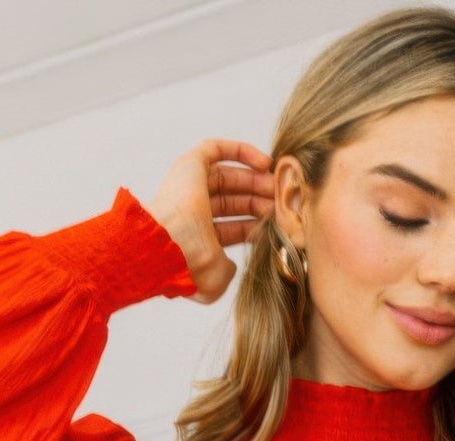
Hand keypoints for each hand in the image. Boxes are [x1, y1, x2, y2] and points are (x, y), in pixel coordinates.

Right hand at [142, 138, 274, 304]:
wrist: (171, 246)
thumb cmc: (191, 265)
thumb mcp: (216, 278)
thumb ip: (226, 271)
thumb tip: (231, 263)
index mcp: (198, 239)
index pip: (233, 228)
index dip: (257, 224)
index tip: (280, 223)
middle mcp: (192, 212)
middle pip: (234, 201)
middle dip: (260, 201)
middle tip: (284, 203)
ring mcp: (189, 187)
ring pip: (229, 177)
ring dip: (256, 180)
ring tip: (279, 185)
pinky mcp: (189, 164)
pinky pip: (217, 149)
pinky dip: (242, 151)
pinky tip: (266, 163)